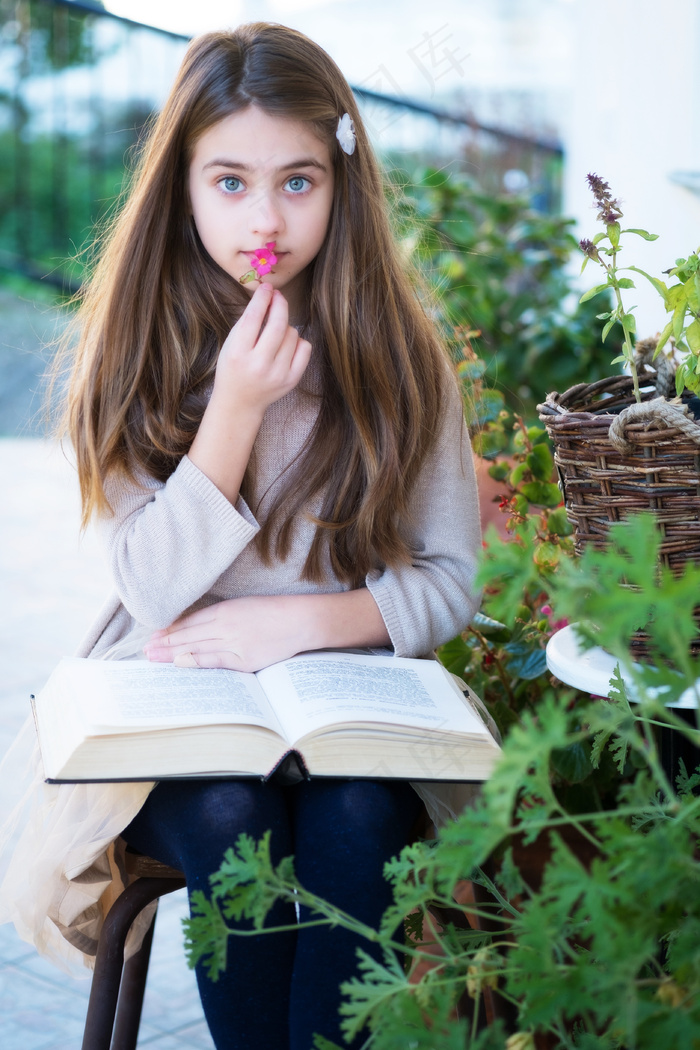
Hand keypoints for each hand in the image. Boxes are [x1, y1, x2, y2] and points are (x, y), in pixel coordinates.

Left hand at [143, 596, 313, 672]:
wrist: (301, 620)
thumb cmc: (276, 612)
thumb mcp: (246, 606)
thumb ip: (224, 616)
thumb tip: (200, 626)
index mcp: (226, 610)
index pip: (190, 621)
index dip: (171, 629)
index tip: (154, 635)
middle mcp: (226, 624)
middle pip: (188, 634)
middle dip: (165, 643)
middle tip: (145, 650)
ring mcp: (234, 642)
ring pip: (196, 647)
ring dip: (172, 653)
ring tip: (153, 658)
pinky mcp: (244, 659)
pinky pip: (214, 660)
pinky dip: (194, 661)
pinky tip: (178, 663)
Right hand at [213, 283, 310, 418]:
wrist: (240, 402)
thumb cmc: (233, 368)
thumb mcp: (231, 344)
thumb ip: (247, 322)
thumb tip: (269, 295)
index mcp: (238, 353)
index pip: (254, 318)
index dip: (262, 298)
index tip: (267, 288)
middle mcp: (259, 365)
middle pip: (277, 324)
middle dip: (280, 304)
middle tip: (277, 297)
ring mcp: (278, 374)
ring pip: (292, 333)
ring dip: (285, 326)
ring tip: (274, 333)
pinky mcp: (292, 379)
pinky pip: (305, 347)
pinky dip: (297, 341)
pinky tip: (286, 345)